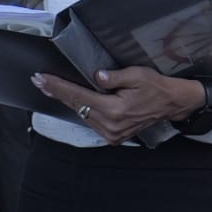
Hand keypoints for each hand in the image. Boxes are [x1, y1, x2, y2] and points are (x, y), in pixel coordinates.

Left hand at [35, 67, 198, 143]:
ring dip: (68, 101)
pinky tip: (72, 99)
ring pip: (82, 114)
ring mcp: (112, 133)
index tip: (41, 80)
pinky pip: (91, 121)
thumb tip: (96, 76)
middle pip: (76, 106)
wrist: (172, 104)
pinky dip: (81, 109)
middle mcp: (111, 125)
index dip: (58, 87)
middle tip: (39, 81)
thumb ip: (114, 77)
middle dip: (57, 92)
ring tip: (51, 87)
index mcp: (115, 110)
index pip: (79, 96)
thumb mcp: (138, 75)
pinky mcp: (113, 136)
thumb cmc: (156, 87)